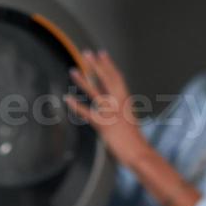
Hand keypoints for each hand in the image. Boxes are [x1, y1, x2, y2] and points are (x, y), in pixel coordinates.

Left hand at [64, 50, 149, 168]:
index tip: (102, 54)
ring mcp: (110, 113)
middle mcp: (118, 103)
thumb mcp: (130, 122)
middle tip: (87, 53)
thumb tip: (117, 110)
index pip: (117, 78)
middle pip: (106, 79)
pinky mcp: (103, 125)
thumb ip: (122, 113)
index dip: (109, 65)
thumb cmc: (135, 141)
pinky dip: (76, 106)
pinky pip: (87, 113)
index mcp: (126, 101)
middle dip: (96, 65)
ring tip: (73, 70)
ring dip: (83, 80)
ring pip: (95, 92)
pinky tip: (67, 98)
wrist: (138, 152)